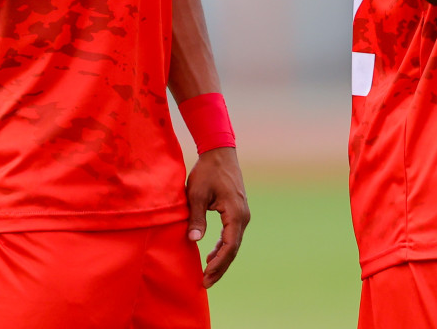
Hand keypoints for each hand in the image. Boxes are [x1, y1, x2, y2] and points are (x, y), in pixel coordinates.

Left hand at [186, 147, 249, 287]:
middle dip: (219, 267)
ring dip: (221, 258)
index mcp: (236, 214)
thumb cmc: (207, 171)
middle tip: (205, 282)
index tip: (205, 276)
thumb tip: (193, 241)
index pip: (229, 246)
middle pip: (233, 249)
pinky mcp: (237, 212)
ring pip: (233, 243)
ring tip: (207, 273)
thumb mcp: (196, 194)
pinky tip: (211, 255)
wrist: (219, 153)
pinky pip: (231, 235)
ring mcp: (242, 215)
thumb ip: (196, 218)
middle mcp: (243, 217)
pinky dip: (222, 247)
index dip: (218, 264)